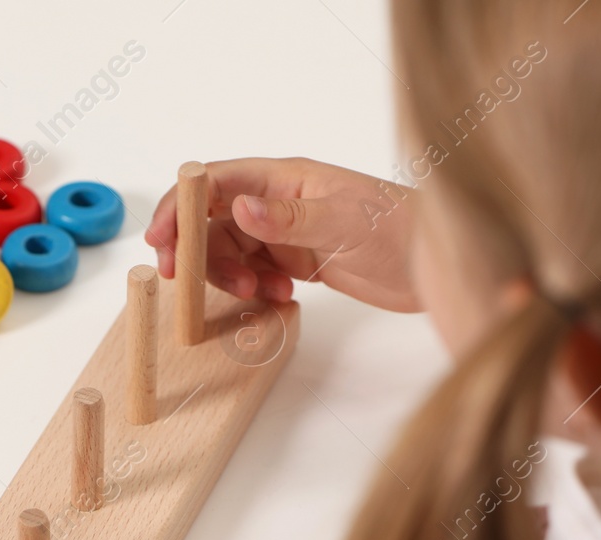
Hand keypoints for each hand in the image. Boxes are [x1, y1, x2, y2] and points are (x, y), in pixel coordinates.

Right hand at [145, 156, 420, 311]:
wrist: (440, 264)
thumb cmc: (405, 230)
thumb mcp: (345, 222)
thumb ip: (288, 217)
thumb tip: (237, 206)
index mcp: (286, 178)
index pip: (215, 183)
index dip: (180, 206)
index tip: (160, 240)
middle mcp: (280, 202)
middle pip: (212, 221)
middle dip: (198, 253)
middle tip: (190, 284)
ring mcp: (287, 233)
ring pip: (230, 251)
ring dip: (229, 276)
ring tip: (257, 293)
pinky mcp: (297, 261)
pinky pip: (254, 272)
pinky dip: (254, 289)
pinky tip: (279, 299)